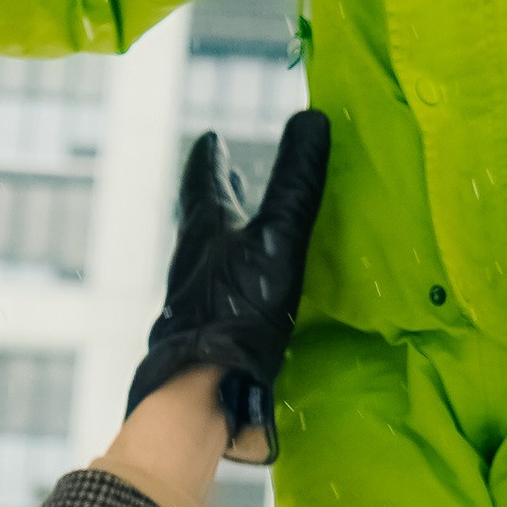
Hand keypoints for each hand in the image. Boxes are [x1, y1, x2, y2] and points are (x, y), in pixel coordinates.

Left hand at [127, 113, 331, 462]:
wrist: (203, 387)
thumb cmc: (238, 309)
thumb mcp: (279, 237)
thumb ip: (296, 183)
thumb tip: (312, 119)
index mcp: (206, 228)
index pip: (203, 181)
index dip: (209, 158)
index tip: (211, 138)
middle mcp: (194, 260)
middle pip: (204, 217)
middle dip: (218, 194)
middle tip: (228, 173)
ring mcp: (197, 298)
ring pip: (210, 255)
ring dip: (227, 235)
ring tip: (242, 227)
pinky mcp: (207, 331)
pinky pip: (221, 289)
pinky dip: (235, 274)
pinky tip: (251, 289)